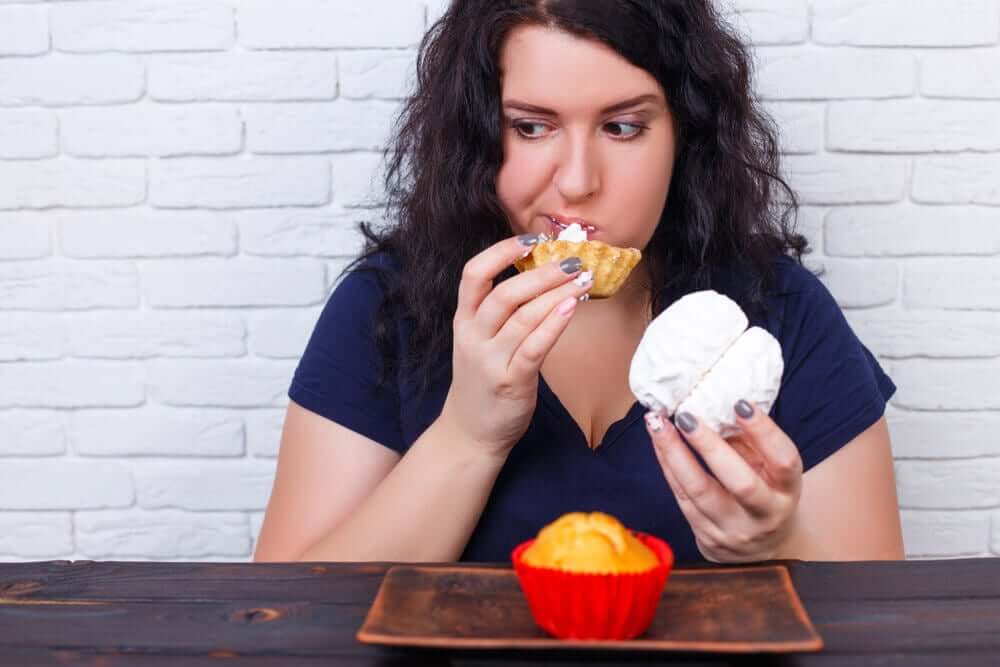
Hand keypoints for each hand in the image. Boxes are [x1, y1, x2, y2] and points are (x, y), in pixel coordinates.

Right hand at [439, 235, 592, 458]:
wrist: (469, 432)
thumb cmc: (483, 381)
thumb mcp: (480, 340)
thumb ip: (502, 312)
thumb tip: (544, 275)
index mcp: (464, 320)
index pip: (473, 274)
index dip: (501, 252)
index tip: (532, 240)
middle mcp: (473, 337)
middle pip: (504, 293)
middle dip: (542, 272)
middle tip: (572, 260)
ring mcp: (490, 361)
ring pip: (523, 317)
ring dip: (556, 294)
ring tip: (582, 279)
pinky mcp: (510, 382)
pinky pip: (534, 347)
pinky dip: (554, 324)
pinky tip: (572, 307)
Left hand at [644, 401, 803, 562]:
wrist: (759, 550)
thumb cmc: (764, 495)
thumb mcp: (769, 470)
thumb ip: (750, 442)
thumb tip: (718, 404)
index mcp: (788, 491)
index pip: (783, 461)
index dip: (764, 432)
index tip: (740, 403)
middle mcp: (765, 515)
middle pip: (741, 484)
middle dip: (710, 447)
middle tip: (686, 416)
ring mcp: (733, 530)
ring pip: (699, 491)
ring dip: (674, 452)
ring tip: (657, 422)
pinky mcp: (706, 536)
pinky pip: (681, 496)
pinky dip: (667, 464)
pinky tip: (657, 440)